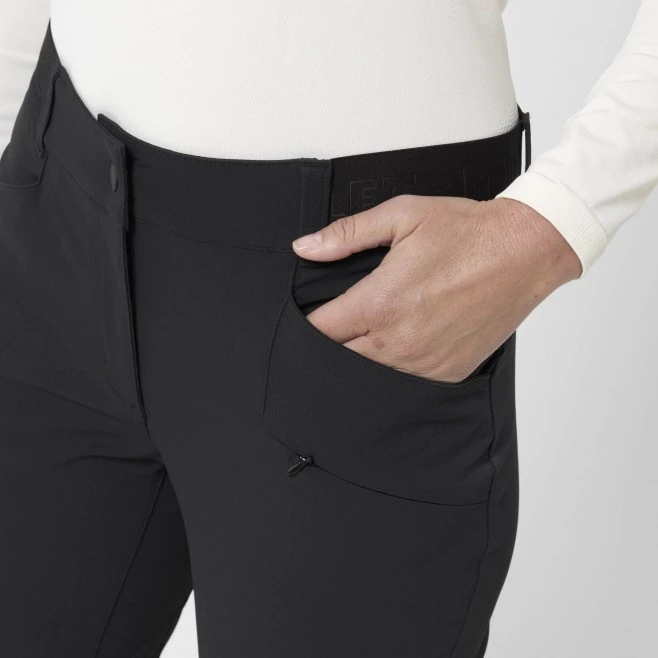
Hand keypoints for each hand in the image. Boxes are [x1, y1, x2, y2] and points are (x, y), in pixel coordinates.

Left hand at [291, 194, 581, 382]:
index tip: (307, 320)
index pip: (320, 331)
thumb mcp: (401, 216)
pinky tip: (404, 343)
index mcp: (380, 303)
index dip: (306, 327)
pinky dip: (397, 367)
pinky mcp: (447, 372)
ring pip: (370, 374)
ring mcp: (424, 362)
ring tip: (375, 330)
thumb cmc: (468, 234)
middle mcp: (398, 340)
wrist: (524, 251)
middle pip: (339, 359)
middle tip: (341, 323)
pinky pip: (406, 381)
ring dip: (363, 356)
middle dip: (331, 343)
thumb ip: (347, 234)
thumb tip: (305, 247)